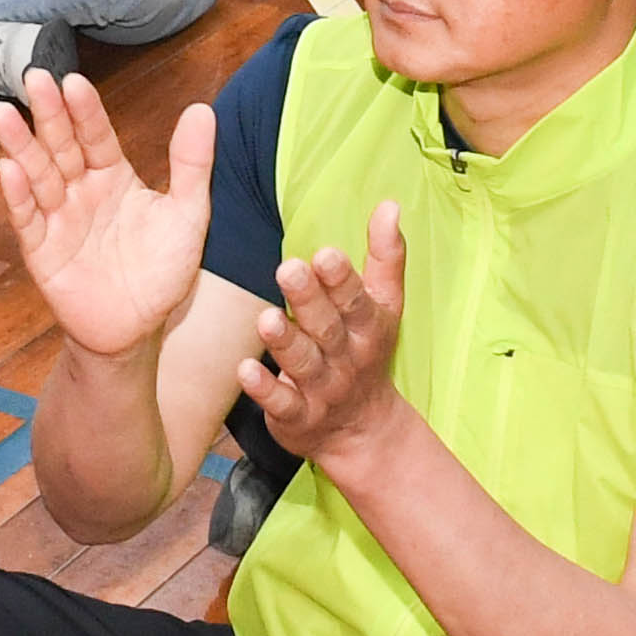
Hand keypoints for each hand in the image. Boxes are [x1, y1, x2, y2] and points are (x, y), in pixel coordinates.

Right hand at [0, 76, 213, 360]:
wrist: (137, 330)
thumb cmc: (162, 271)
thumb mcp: (188, 216)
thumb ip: (192, 165)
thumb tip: (202, 109)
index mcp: (113, 176)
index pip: (96, 135)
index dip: (85, 110)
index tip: (73, 81)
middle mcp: (81, 190)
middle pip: (61, 145)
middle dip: (47, 114)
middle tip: (34, 78)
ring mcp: (58, 218)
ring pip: (37, 175)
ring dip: (21, 145)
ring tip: (4, 114)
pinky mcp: (42, 251)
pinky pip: (28, 219)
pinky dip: (18, 196)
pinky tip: (7, 170)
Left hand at [242, 203, 414, 467]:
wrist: (362, 431)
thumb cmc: (365, 352)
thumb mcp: (384, 307)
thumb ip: (385, 257)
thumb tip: (390, 205)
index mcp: (368, 327)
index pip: (356, 300)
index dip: (342, 279)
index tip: (325, 254)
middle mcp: (346, 358)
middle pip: (328, 328)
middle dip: (309, 300)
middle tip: (288, 270)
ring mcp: (322, 390)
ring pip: (303, 365)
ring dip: (285, 343)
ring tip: (265, 320)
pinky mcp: (297, 417)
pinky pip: (281, 404)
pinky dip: (264, 389)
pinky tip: (245, 370)